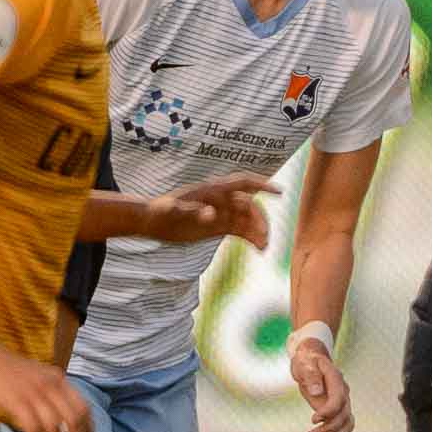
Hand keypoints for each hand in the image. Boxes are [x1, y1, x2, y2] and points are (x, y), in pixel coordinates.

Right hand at [0, 342, 93, 431]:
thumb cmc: (7, 368)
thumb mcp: (37, 375)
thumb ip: (50, 391)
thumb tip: (61, 418)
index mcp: (58, 378)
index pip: (84, 407)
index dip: (89, 429)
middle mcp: (50, 384)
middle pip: (74, 419)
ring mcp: (34, 392)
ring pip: (55, 427)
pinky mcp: (17, 401)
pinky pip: (34, 429)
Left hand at [143, 173, 278, 248]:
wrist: (152, 222)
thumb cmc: (160, 211)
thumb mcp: (172, 210)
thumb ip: (191, 211)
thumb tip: (211, 214)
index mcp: (213, 190)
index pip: (243, 183)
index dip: (262, 185)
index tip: (279, 192)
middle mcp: (220, 199)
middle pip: (249, 205)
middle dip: (260, 220)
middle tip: (264, 239)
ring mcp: (220, 213)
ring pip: (247, 220)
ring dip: (258, 231)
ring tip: (263, 248)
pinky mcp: (218, 226)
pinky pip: (240, 230)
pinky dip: (251, 238)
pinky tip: (258, 249)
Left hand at [291, 338, 353, 431]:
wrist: (312, 359)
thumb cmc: (306, 360)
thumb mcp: (304, 363)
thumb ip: (310, 375)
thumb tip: (317, 392)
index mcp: (336, 378)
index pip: (338, 398)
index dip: (328, 412)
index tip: (313, 420)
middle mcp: (343, 391)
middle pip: (343, 416)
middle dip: (327, 429)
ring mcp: (343, 402)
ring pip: (346, 425)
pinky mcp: (339, 411)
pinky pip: (342, 428)